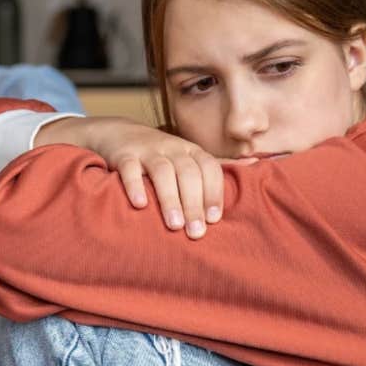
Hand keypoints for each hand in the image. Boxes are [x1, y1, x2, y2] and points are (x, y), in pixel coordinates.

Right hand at [37, 117, 227, 238]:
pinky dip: (135, 186)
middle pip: (188, 173)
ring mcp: (147, 150)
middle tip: (196, 232)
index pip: (209, 168)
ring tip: (175, 225)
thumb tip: (247, 173)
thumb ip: (208, 170)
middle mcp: (172, 148)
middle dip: (194, 204)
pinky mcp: (124, 155)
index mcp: (191, 151)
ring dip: (170, 199)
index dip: (214, 192)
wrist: (118, 132)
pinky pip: (130, 169)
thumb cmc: (158, 155)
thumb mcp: (185, 157)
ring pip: (163, 172)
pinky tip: (140, 205)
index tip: (214, 219)